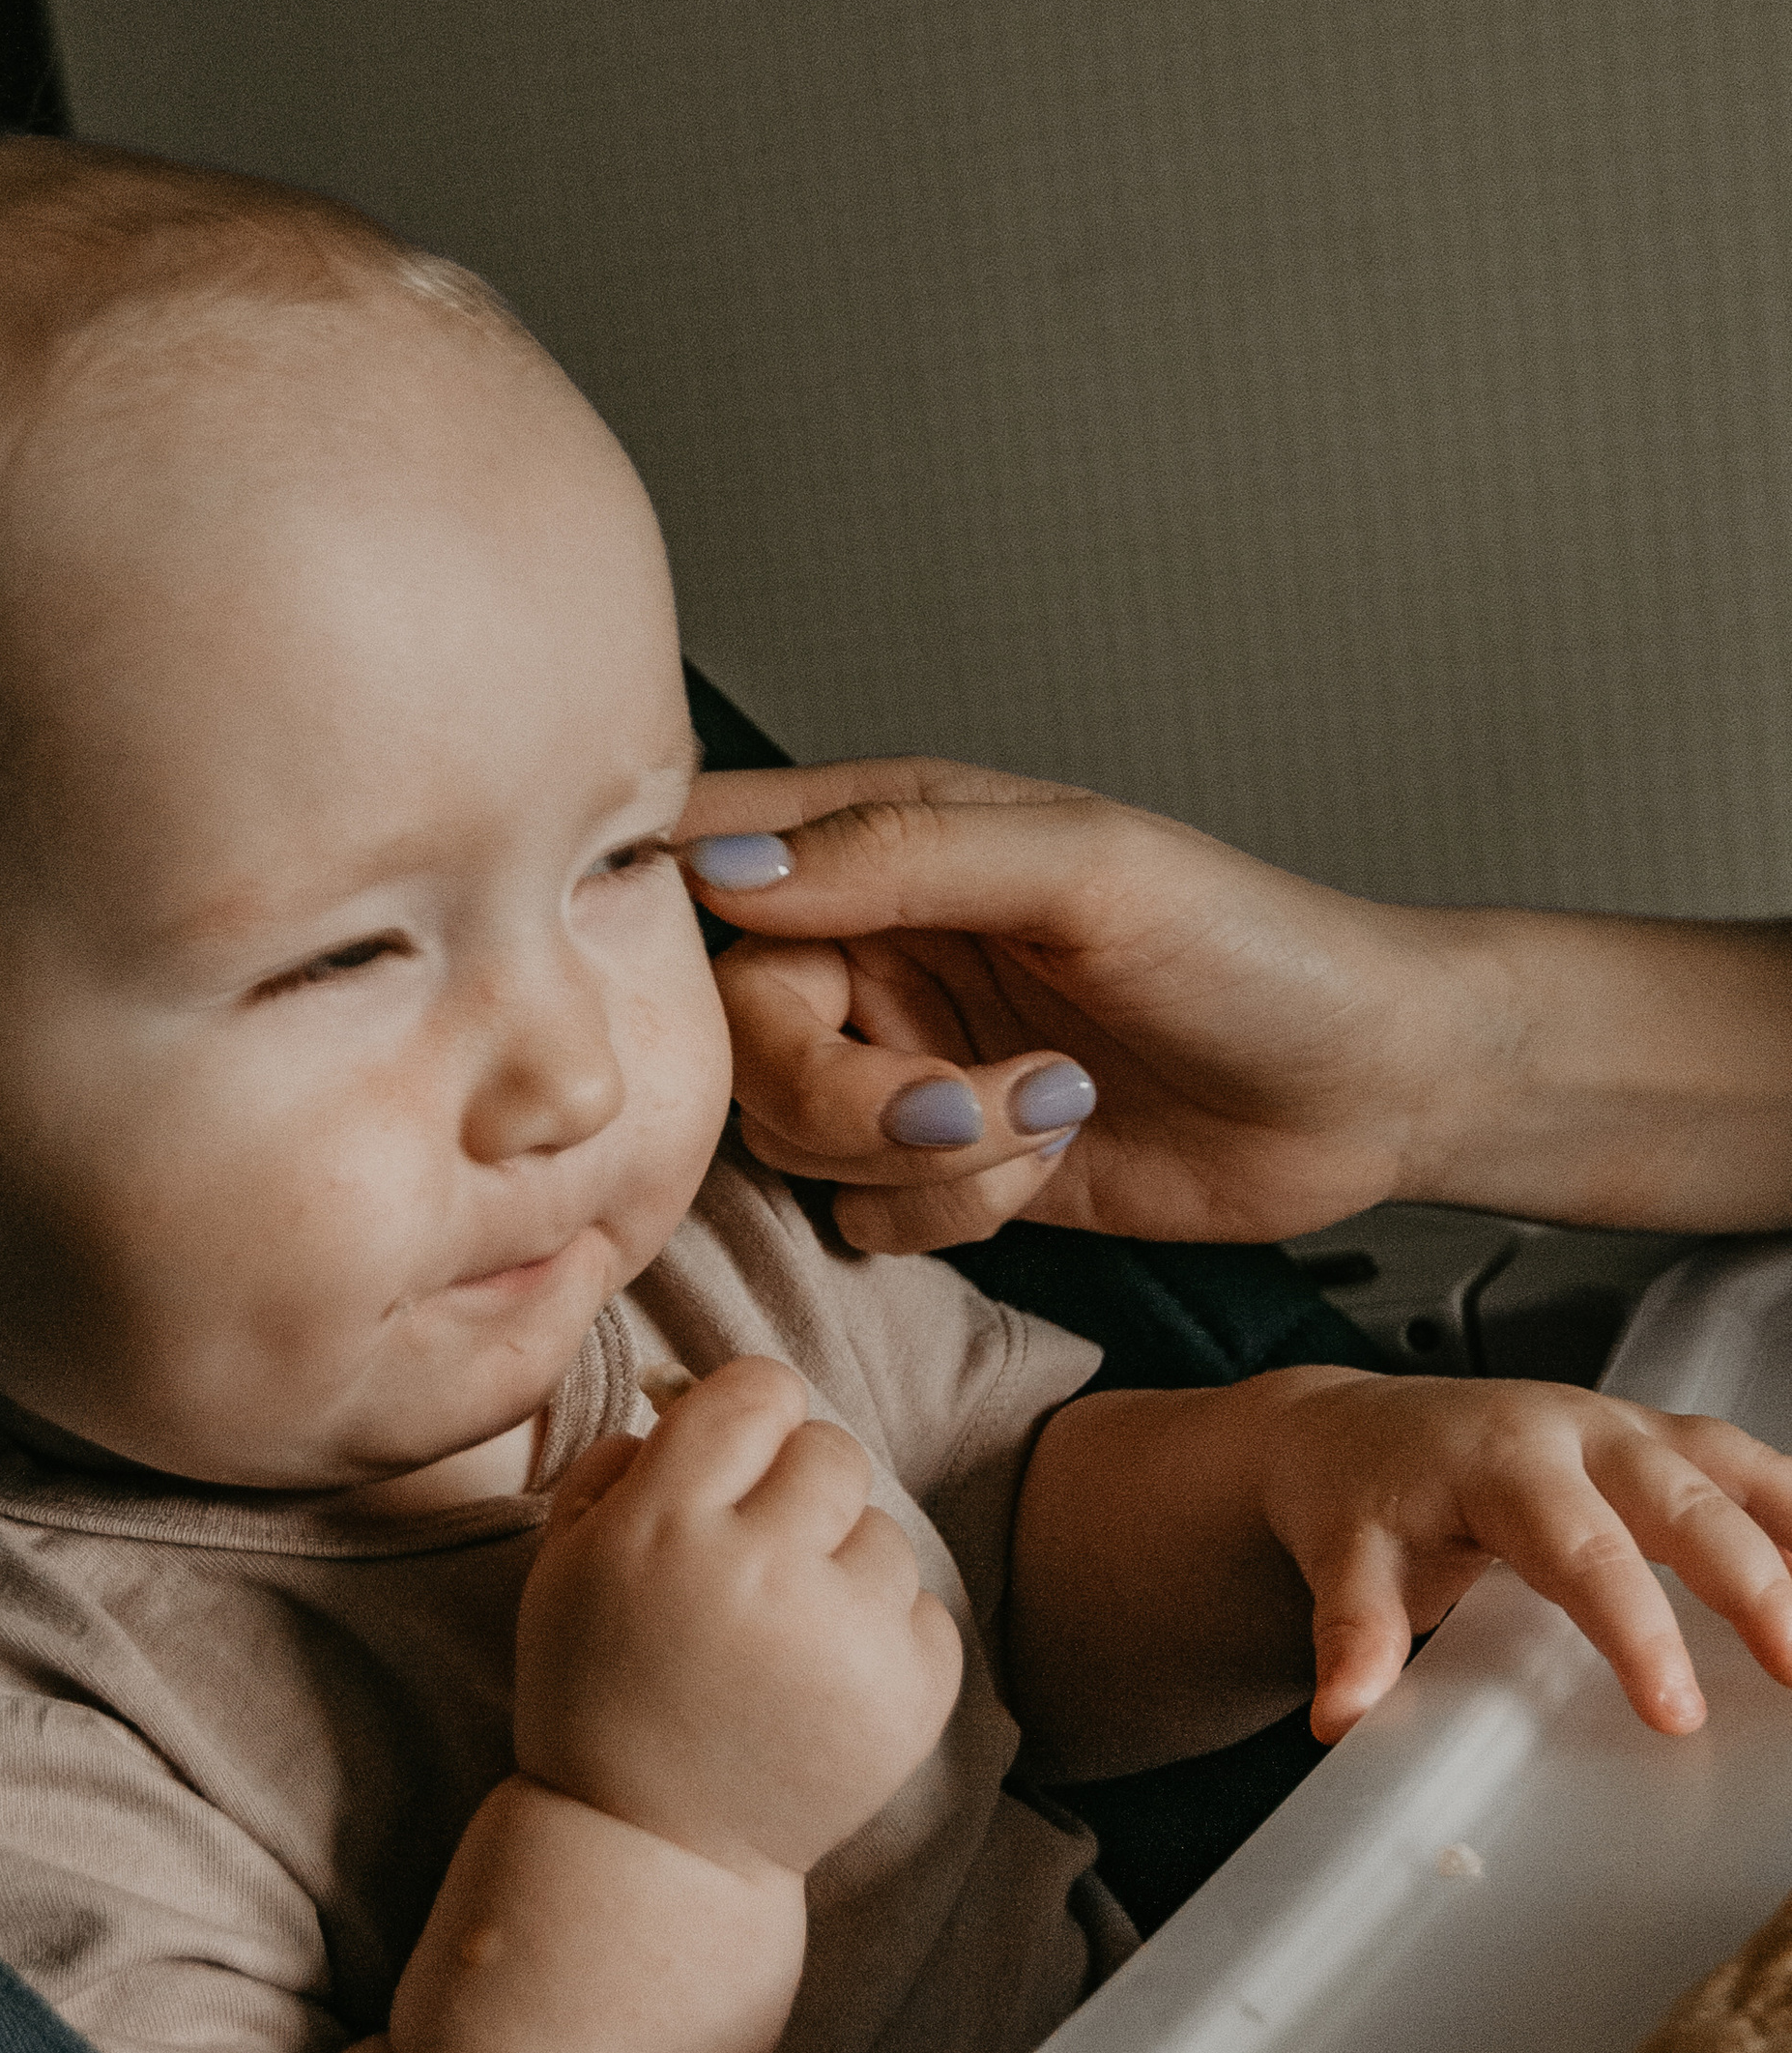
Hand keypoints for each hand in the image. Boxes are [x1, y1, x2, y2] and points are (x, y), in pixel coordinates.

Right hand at [515, 1355, 961, 1877]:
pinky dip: (882, 1636)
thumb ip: (619, 1463)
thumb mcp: (564, 1567)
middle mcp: (763, 1572)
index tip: (736, 1457)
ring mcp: (845, 1639)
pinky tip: (824, 1679)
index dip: (748, 1416)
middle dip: (799, 1488)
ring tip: (787, 1635)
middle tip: (761, 1554)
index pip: (758, 1392)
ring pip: (884, 1532)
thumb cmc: (600, 1692)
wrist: (654, 1846)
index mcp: (667, 1526)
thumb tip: (688, 1395)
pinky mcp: (909, 1699)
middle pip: (832, 1451)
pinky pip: (924, 1610)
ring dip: (842, 1568)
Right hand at [677, 755, 1454, 1252]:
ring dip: (921, 1156)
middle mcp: (875, 947)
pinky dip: (949, 1213)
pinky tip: (1049, 1165)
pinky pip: (860, 1213)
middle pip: (734, 1035)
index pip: (707, 857)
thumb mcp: (1086, 868)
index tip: (743, 970)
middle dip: (843, 1092)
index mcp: (889, 838)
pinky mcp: (944, 1171)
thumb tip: (722, 870)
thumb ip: (897, 855)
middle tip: (969, 1101)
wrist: (1372, 1090)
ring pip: (791, 1137)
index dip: (680, 919)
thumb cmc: (1258, 948)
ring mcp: (903, 1060)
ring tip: (1049, 1112)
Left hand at [1254, 1368, 1791, 1740]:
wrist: (1351, 1425)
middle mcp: (1580, 1430)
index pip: (1583, 1551)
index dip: (1637, 1631)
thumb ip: (1353, 1631)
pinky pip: (1745, 1467)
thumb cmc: (1357, 1488)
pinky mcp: (1656, 1438)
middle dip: (1753, 1587)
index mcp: (1505, 1460)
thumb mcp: (1339, 1555)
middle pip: (1685, 1503)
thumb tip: (1343, 1710)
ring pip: (1735, 1469)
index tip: (1676, 1711)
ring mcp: (1627, 1427)